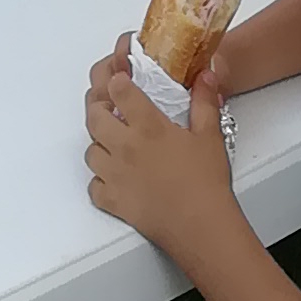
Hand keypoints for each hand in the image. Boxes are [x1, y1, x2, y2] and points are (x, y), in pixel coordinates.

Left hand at [83, 39, 235, 255]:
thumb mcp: (211, 134)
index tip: (120, 76)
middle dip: (97, 104)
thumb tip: (205, 75)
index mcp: (148, 127)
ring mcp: (115, 175)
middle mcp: (125, 148)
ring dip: (97, 141)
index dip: (116, 79)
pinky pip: (93, 185)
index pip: (119, 92)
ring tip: (111, 139)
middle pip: (94, 117)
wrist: (199, 225)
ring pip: (90, 150)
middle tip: (107, 102)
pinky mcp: (113, 200)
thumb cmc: (206, 183)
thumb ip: (204, 100)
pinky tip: (112, 175)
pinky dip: (98, 178)